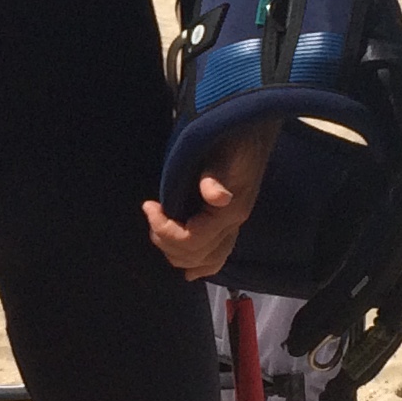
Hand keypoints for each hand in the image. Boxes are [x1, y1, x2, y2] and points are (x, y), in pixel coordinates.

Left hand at [144, 122, 278, 280]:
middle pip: (194, 255)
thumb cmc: (235, 138)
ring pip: (202, 261)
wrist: (252, 130)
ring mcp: (231, 228)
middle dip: (165, 239)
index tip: (149, 206)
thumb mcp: (225, 151)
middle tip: (153, 213)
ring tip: (160, 228)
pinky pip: (215, 258)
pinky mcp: (228, 226)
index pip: (191, 240)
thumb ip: (217, 175)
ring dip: (176, 251)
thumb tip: (216, 196)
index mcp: (230, 212)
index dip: (164, 229)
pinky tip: (189, 270)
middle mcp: (232, 226)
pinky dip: (199, 266)